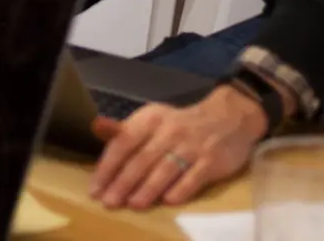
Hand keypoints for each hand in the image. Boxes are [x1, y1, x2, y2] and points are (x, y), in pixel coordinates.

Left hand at [89, 85, 267, 209]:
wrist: (228, 118)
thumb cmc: (181, 125)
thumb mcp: (152, 120)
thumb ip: (124, 130)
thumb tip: (96, 127)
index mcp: (151, 119)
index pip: (124, 142)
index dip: (108, 166)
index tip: (95, 188)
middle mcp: (170, 131)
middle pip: (142, 159)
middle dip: (124, 182)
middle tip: (109, 202)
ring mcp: (192, 146)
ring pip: (166, 169)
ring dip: (148, 188)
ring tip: (133, 204)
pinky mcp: (212, 161)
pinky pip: (194, 177)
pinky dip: (181, 189)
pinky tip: (168, 202)